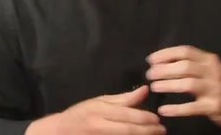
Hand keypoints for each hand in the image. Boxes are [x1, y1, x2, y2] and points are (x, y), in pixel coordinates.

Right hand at [25, 85, 165, 134]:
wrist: (58, 132)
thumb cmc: (80, 114)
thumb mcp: (99, 102)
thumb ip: (123, 99)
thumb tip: (145, 90)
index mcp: (100, 112)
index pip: (127, 115)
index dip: (145, 118)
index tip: (157, 119)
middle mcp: (100, 127)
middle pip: (129, 130)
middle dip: (148, 131)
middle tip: (162, 130)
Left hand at [146, 45, 220, 128]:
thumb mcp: (212, 67)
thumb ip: (193, 62)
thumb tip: (163, 60)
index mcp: (209, 59)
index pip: (185, 51)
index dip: (166, 54)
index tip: (151, 59)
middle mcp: (212, 72)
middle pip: (184, 66)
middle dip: (164, 69)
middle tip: (149, 74)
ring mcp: (214, 89)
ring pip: (187, 84)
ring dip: (168, 85)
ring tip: (153, 87)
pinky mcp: (213, 107)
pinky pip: (191, 107)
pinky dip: (176, 108)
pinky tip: (164, 109)